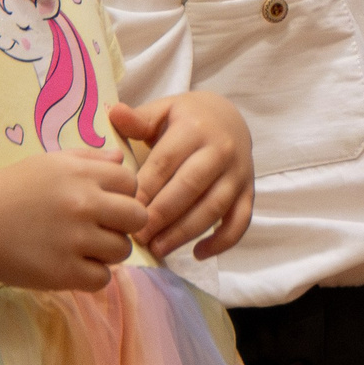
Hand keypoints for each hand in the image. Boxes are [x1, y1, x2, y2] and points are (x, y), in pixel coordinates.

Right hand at [0, 151, 147, 290]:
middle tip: (104, 227)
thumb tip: (121, 160)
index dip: (123, 193)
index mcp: (82, 175)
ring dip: (109, 251)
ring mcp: (75, 241)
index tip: (107, 202)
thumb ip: (89, 158)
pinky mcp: (63, 273)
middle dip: (125, 223)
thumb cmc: (10, 189)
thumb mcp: (50, 161)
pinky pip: (102, 279)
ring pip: (122, 250)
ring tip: (86, 248)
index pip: (131, 182)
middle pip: (137, 217)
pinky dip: (93, 275)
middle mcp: (84, 205)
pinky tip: (75, 266)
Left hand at [109, 96, 255, 260]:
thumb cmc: (186, 119)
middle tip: (136, 237)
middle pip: (190, 186)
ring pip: (214, 208)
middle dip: (162, 215)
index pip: (166, 162)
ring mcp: (238, 173)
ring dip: (185, 232)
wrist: (229, 117)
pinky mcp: (249, 192)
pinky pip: (240, 221)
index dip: (144, 188)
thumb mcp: (164, 111)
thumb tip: (114, 114)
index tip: (122, 210)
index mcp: (195, 127)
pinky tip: (197, 254)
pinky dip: (222, 242)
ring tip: (157, 249)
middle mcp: (221, 149)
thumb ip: (139, 118)